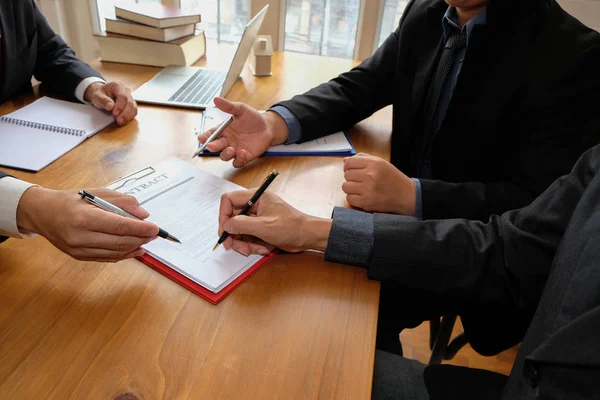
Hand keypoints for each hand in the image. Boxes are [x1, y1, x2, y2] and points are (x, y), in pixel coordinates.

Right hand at [16, 187, 158, 261]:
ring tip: (147, 240)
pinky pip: (107, 258)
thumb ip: (122, 201)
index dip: (140, 228)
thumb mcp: (96, 192)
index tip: (155, 228)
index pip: (119, 226)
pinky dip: (124, 254)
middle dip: (141, 238)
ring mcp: (78, 249)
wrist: (42, 213)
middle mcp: (80, 236)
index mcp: (84, 217)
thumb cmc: (71, 200)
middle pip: (119, 242)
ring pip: (115, 253)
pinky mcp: (79, 257)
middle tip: (154, 234)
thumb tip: (143, 215)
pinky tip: (135, 249)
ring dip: (135, 247)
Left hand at [84, 81, 137, 125]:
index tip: (114, 113)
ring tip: (120, 122)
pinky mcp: (131, 104)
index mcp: (117, 86)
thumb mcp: (96, 96)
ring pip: (133, 107)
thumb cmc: (99, 94)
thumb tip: (111, 106)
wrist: (101, 94)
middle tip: (119, 121)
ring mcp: (130, 97)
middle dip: (125, 113)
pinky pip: (134, 111)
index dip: (120, 106)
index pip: (123, 96)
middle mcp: (126, 91)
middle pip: (130, 102)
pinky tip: (124, 121)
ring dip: (128, 116)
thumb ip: (103, 100)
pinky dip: (129, 117)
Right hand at [198, 97, 288, 167]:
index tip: (201, 138)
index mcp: (223, 130)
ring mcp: (235, 150)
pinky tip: (243, 153)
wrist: (267, 127)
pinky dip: (238, 160)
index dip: (204, 137)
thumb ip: (229, 107)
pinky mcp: (244, 157)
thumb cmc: (252, 118)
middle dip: (212, 147)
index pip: (210, 134)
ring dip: (225, 154)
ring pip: (224, 156)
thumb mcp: (241, 109)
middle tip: (211, 146)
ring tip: (231, 150)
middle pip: (216, 146)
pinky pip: (237, 162)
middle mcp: (227, 141)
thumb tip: (216, 99)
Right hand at [218, 190, 331, 255]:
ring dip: (242, 242)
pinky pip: (248, 236)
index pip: (229, 200)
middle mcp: (255, 205)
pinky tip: (263, 249)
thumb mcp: (264, 226)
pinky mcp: (261, 228)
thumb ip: (241, 224)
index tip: (224, 230)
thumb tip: (226, 225)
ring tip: (252, 250)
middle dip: (233, 234)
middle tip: (232, 246)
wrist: (308, 237)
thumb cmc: (291, 227)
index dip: (223, 215)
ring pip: (239, 229)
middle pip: (232, 217)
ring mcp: (258, 217)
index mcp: (256, 196)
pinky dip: (252, 245)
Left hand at [343, 153, 415, 214]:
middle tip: (360, 180)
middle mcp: (370, 175)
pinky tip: (362, 196)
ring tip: (360, 188)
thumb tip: (345, 161)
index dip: (348, 166)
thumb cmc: (393, 178)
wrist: (406, 195)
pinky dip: (354, 198)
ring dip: (351, 188)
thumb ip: (363, 158)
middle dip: (351, 177)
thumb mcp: (381, 163)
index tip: (351, 170)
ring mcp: (367, 190)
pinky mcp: (366, 202)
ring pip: (345, 186)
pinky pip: (349, 198)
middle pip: (346, 174)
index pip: (349, 162)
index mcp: (374, 164)